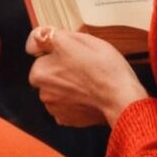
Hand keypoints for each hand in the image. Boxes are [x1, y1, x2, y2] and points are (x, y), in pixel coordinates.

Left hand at [26, 27, 147, 127]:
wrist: (121, 97)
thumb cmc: (102, 66)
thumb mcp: (76, 39)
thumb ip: (49, 36)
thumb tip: (35, 38)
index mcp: (40, 72)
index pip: (42, 51)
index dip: (59, 47)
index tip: (73, 50)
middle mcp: (43, 92)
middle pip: (49, 70)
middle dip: (61, 65)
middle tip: (83, 62)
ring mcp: (55, 108)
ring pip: (58, 87)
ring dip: (67, 83)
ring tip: (88, 78)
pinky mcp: (68, 120)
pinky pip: (66, 103)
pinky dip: (74, 98)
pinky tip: (88, 92)